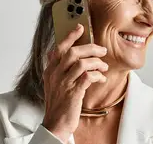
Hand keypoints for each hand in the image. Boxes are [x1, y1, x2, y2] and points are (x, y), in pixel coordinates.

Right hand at [41, 24, 108, 142]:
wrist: (56, 124)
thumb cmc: (59, 103)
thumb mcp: (55, 83)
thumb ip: (62, 69)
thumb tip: (75, 56)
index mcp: (50, 70)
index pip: (58, 48)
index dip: (70, 36)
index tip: (80, 27)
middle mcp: (54, 75)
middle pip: (72, 52)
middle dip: (91, 48)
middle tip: (102, 50)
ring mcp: (63, 83)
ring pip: (82, 63)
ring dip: (97, 63)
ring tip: (103, 67)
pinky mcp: (73, 93)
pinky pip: (88, 77)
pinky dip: (97, 76)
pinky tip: (101, 79)